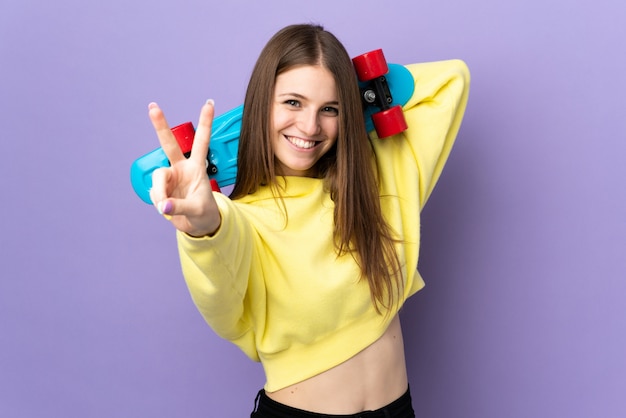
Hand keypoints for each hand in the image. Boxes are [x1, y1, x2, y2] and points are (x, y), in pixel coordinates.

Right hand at [148, 100, 220, 236]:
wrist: (198, 226)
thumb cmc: (204, 213)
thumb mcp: (198, 210)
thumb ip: (180, 207)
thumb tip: (164, 205)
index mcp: (197, 167)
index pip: (201, 142)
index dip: (205, 123)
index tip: (209, 103)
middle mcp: (181, 168)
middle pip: (169, 144)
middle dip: (160, 125)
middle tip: (153, 107)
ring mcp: (170, 178)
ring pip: (157, 177)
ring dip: (160, 192)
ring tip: (167, 207)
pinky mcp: (161, 189)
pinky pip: (155, 194)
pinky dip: (159, 203)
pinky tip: (166, 208)